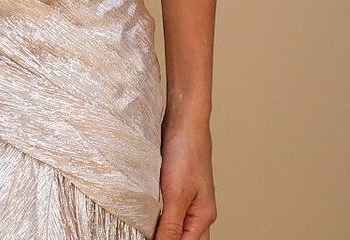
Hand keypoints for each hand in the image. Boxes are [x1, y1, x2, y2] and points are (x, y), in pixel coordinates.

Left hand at [153, 121, 216, 239]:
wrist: (183, 121)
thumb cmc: (186, 152)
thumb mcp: (176, 194)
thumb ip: (170, 225)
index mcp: (203, 217)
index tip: (147, 239)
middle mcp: (199, 212)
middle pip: (186, 239)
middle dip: (167, 239)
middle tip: (146, 234)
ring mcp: (189, 201)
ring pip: (179, 229)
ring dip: (164, 232)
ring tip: (146, 230)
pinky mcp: (178, 190)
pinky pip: (171, 214)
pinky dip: (160, 220)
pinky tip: (149, 218)